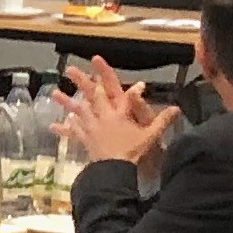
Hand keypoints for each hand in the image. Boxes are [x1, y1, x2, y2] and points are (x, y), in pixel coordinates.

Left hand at [59, 69, 176, 175]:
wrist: (114, 169)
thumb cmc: (133, 150)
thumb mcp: (151, 135)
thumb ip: (163, 120)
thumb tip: (177, 108)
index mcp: (118, 113)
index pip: (112, 90)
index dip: (104, 76)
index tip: (96, 63)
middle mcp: (102, 117)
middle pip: (91, 97)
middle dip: (82, 82)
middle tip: (72, 70)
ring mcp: (91, 128)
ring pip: (78, 111)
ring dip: (66, 102)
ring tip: (54, 93)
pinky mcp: (84, 139)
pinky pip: (73, 132)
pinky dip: (64, 128)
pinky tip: (55, 125)